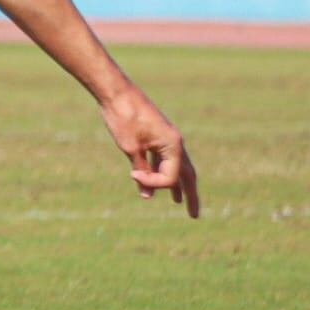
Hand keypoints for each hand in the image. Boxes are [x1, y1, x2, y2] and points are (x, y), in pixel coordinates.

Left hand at [100, 86, 199, 216]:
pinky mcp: (155, 135)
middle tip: (193, 215)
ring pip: (175, 166)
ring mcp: (166, 138)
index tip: (132, 174)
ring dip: (176, 183)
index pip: (170, 177)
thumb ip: (141, 172)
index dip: (151, 182)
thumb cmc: (123, 119)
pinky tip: (153, 179)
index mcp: (174, 146)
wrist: (116, 93)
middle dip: (190, 195)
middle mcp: (175, 143)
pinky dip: (160, 169)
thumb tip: (147, 195)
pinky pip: (162, 157)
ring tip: (179, 201)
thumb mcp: (130, 148)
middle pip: (187, 175)